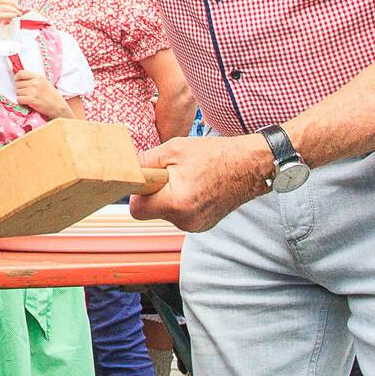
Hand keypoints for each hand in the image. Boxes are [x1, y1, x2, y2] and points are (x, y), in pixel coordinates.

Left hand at [13, 69, 71, 120]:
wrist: (58, 106)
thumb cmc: (52, 95)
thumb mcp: (45, 82)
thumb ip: (34, 79)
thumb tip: (20, 78)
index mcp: (38, 77)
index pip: (21, 73)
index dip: (17, 77)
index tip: (16, 80)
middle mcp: (35, 82)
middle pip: (17, 83)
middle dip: (19, 88)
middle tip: (25, 92)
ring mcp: (32, 91)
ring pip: (17, 92)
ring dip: (20, 95)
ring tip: (27, 97)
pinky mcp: (31, 100)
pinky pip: (19, 99)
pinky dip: (21, 101)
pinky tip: (26, 102)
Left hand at [128, 134, 273, 233]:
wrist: (249, 166)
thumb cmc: (214, 155)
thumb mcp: (173, 149)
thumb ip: (145, 162)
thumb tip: (125, 169)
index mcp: (177, 202)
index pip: (137, 210)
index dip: (138, 193)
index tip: (147, 181)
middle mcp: (186, 220)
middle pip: (151, 212)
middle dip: (155, 194)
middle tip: (172, 175)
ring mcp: (195, 226)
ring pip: (165, 213)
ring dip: (169, 198)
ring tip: (188, 180)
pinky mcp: (202, 226)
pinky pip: (179, 215)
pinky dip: (182, 203)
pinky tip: (196, 189)